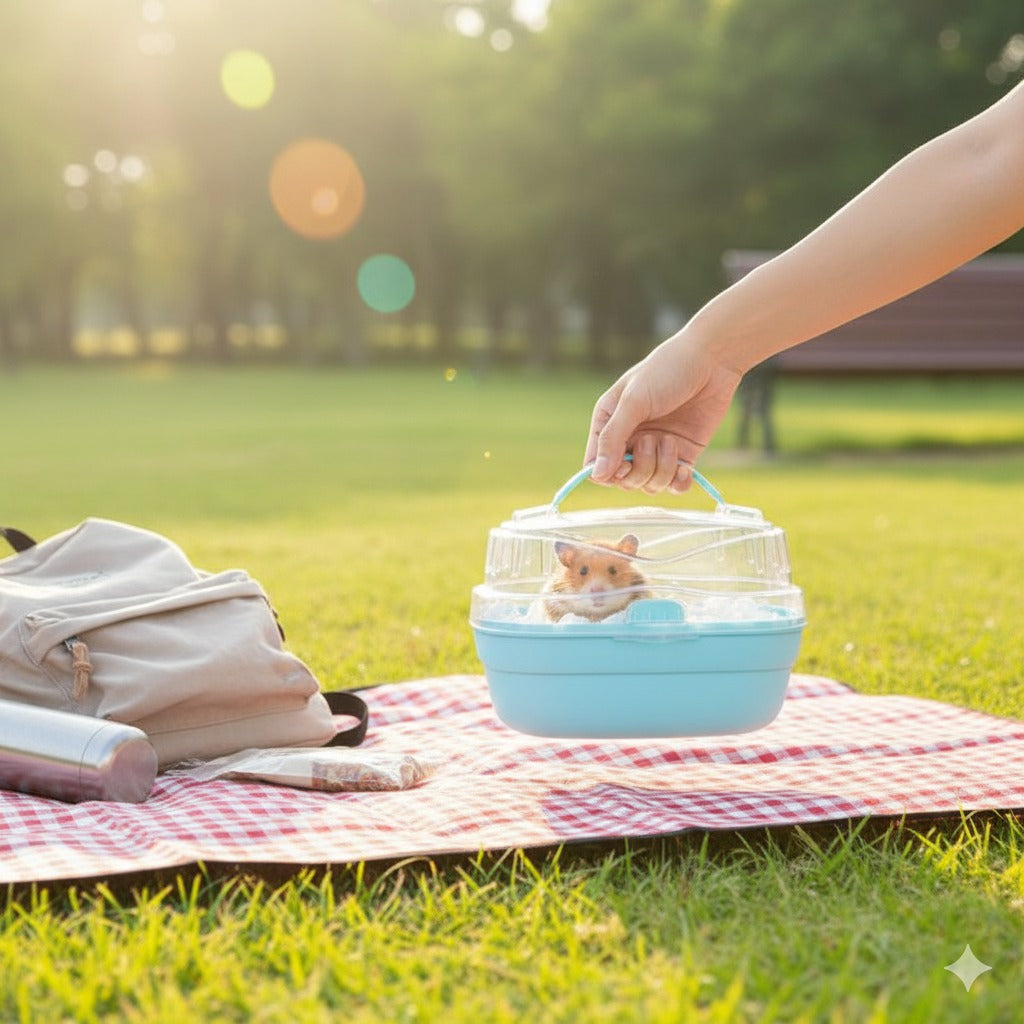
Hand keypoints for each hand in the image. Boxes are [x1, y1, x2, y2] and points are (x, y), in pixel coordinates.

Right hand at [584, 332, 742, 493]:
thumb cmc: (667, 371)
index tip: (624, 464)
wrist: (712, 360)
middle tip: (651, 440)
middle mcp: (630, 441)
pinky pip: (675, 486)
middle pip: (624, 481)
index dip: (609, 473)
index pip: (596, 466)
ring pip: (649, 485)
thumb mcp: (634, 401)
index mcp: (609, 424)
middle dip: (639, 469)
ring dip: (662, 469)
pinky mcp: (683, 455)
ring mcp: (656, 450)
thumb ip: (613, 438)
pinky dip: (679, 482)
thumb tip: (596, 475)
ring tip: (671, 441)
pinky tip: (686, 468)